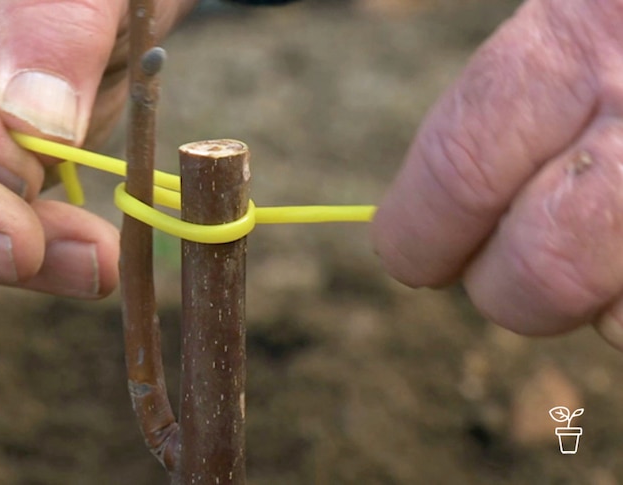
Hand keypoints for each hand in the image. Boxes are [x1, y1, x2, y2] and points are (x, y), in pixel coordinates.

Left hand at [371, 0, 622, 348]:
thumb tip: (430, 211)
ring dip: (597, 297)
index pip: (461, 163)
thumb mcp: (582, 16)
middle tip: (506, 272)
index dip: (420, 228)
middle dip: (506, 290)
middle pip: (537, 270)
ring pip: (617, 318)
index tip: (409, 255)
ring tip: (616, 233)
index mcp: (577, 35)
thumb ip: (526, 91)